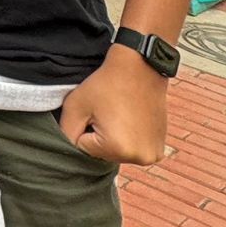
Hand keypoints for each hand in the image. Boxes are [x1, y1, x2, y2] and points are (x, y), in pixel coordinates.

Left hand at [59, 46, 169, 164]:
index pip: (83, 148)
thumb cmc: (106, 84)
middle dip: (99, 134)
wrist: (140, 68)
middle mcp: (140, 158)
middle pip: (102, 154)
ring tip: (120, 114)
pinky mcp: (159, 149)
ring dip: (113, 137)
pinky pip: (131, 150)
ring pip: (116, 153)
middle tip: (108, 111)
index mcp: (118, 149)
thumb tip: (66, 151)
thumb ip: (66, 132)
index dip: (84, 126)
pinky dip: (128, 138)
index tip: (97, 111)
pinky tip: (131, 119)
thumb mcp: (75, 106)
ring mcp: (153, 155)